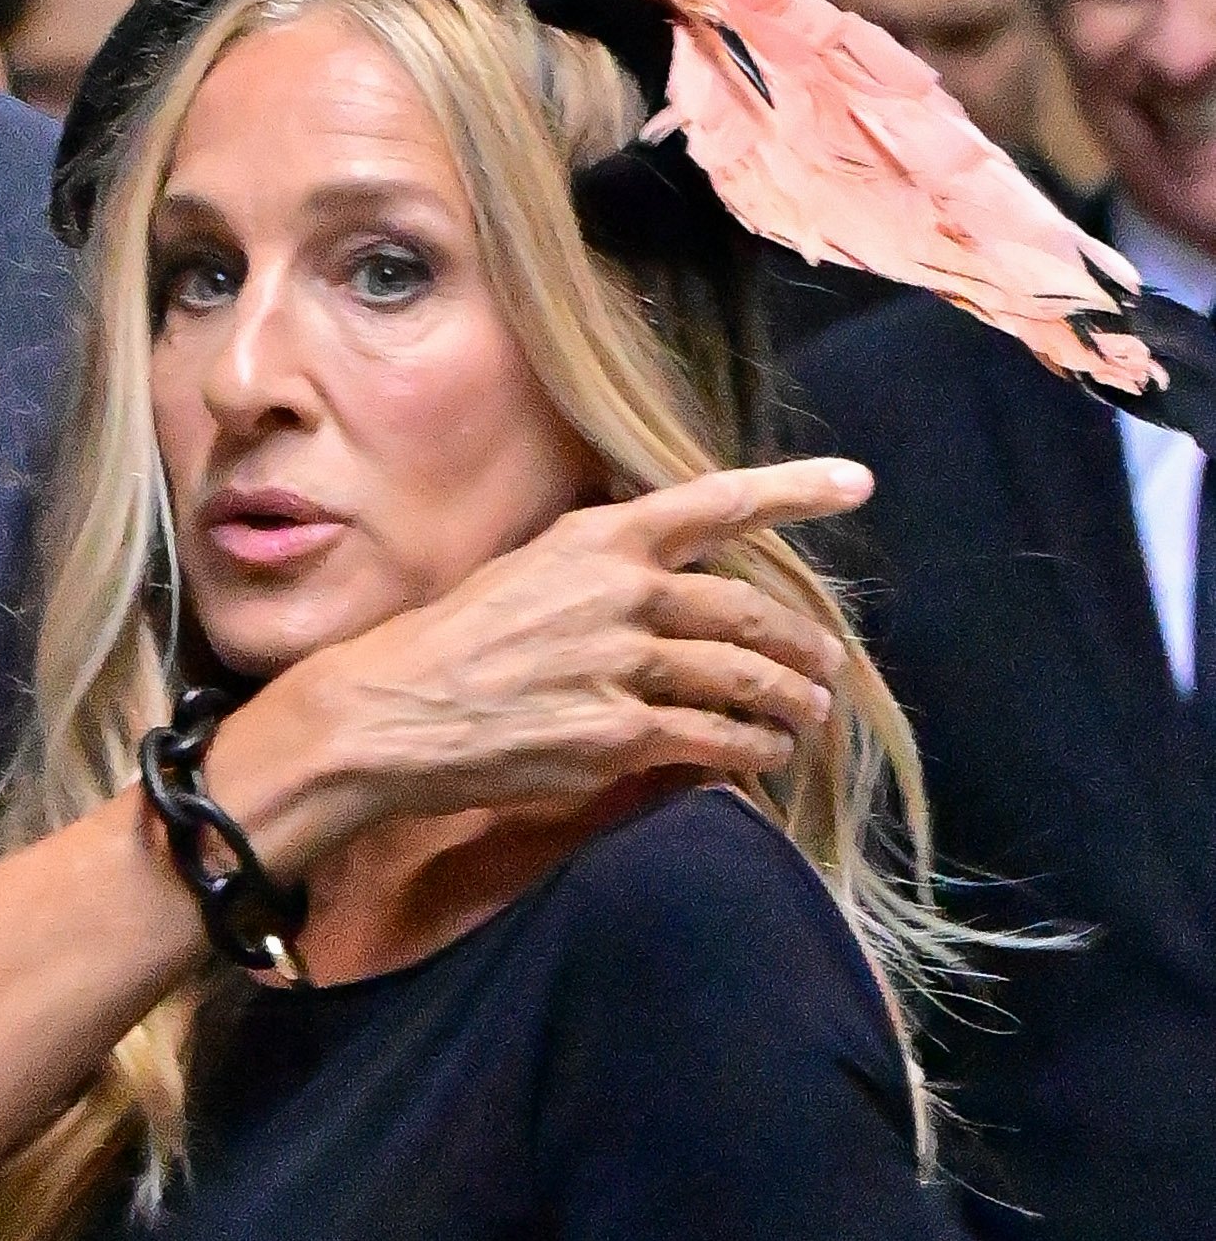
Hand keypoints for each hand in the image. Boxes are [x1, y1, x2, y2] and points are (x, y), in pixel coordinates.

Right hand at [222, 460, 871, 850]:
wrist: (387, 712)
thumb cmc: (448, 645)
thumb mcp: (525, 573)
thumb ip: (601, 574)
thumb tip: (670, 589)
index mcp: (597, 539)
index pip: (716, 503)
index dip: (794, 489)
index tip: (855, 482)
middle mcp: (619, 592)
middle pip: (748, 610)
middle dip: (801, 642)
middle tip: (828, 665)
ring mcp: (621, 664)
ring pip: (743, 679)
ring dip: (789, 702)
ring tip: (808, 718)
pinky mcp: (616, 735)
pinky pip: (714, 740)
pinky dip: (751, 751)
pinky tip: (762, 758)